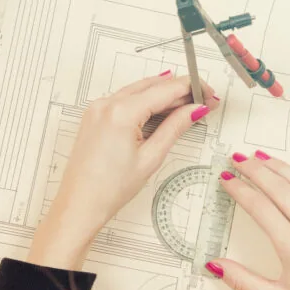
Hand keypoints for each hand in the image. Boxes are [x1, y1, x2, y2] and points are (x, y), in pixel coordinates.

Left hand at [28, 73, 219, 269]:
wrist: (80, 204)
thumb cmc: (109, 188)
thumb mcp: (151, 157)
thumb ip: (175, 127)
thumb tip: (194, 110)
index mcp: (121, 112)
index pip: (165, 89)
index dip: (192, 88)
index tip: (209, 93)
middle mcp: (106, 104)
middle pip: (152, 85)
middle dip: (180, 90)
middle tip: (204, 100)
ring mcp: (97, 108)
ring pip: (138, 90)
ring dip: (163, 94)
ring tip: (187, 106)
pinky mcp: (94, 116)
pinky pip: (124, 99)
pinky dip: (145, 101)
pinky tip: (161, 111)